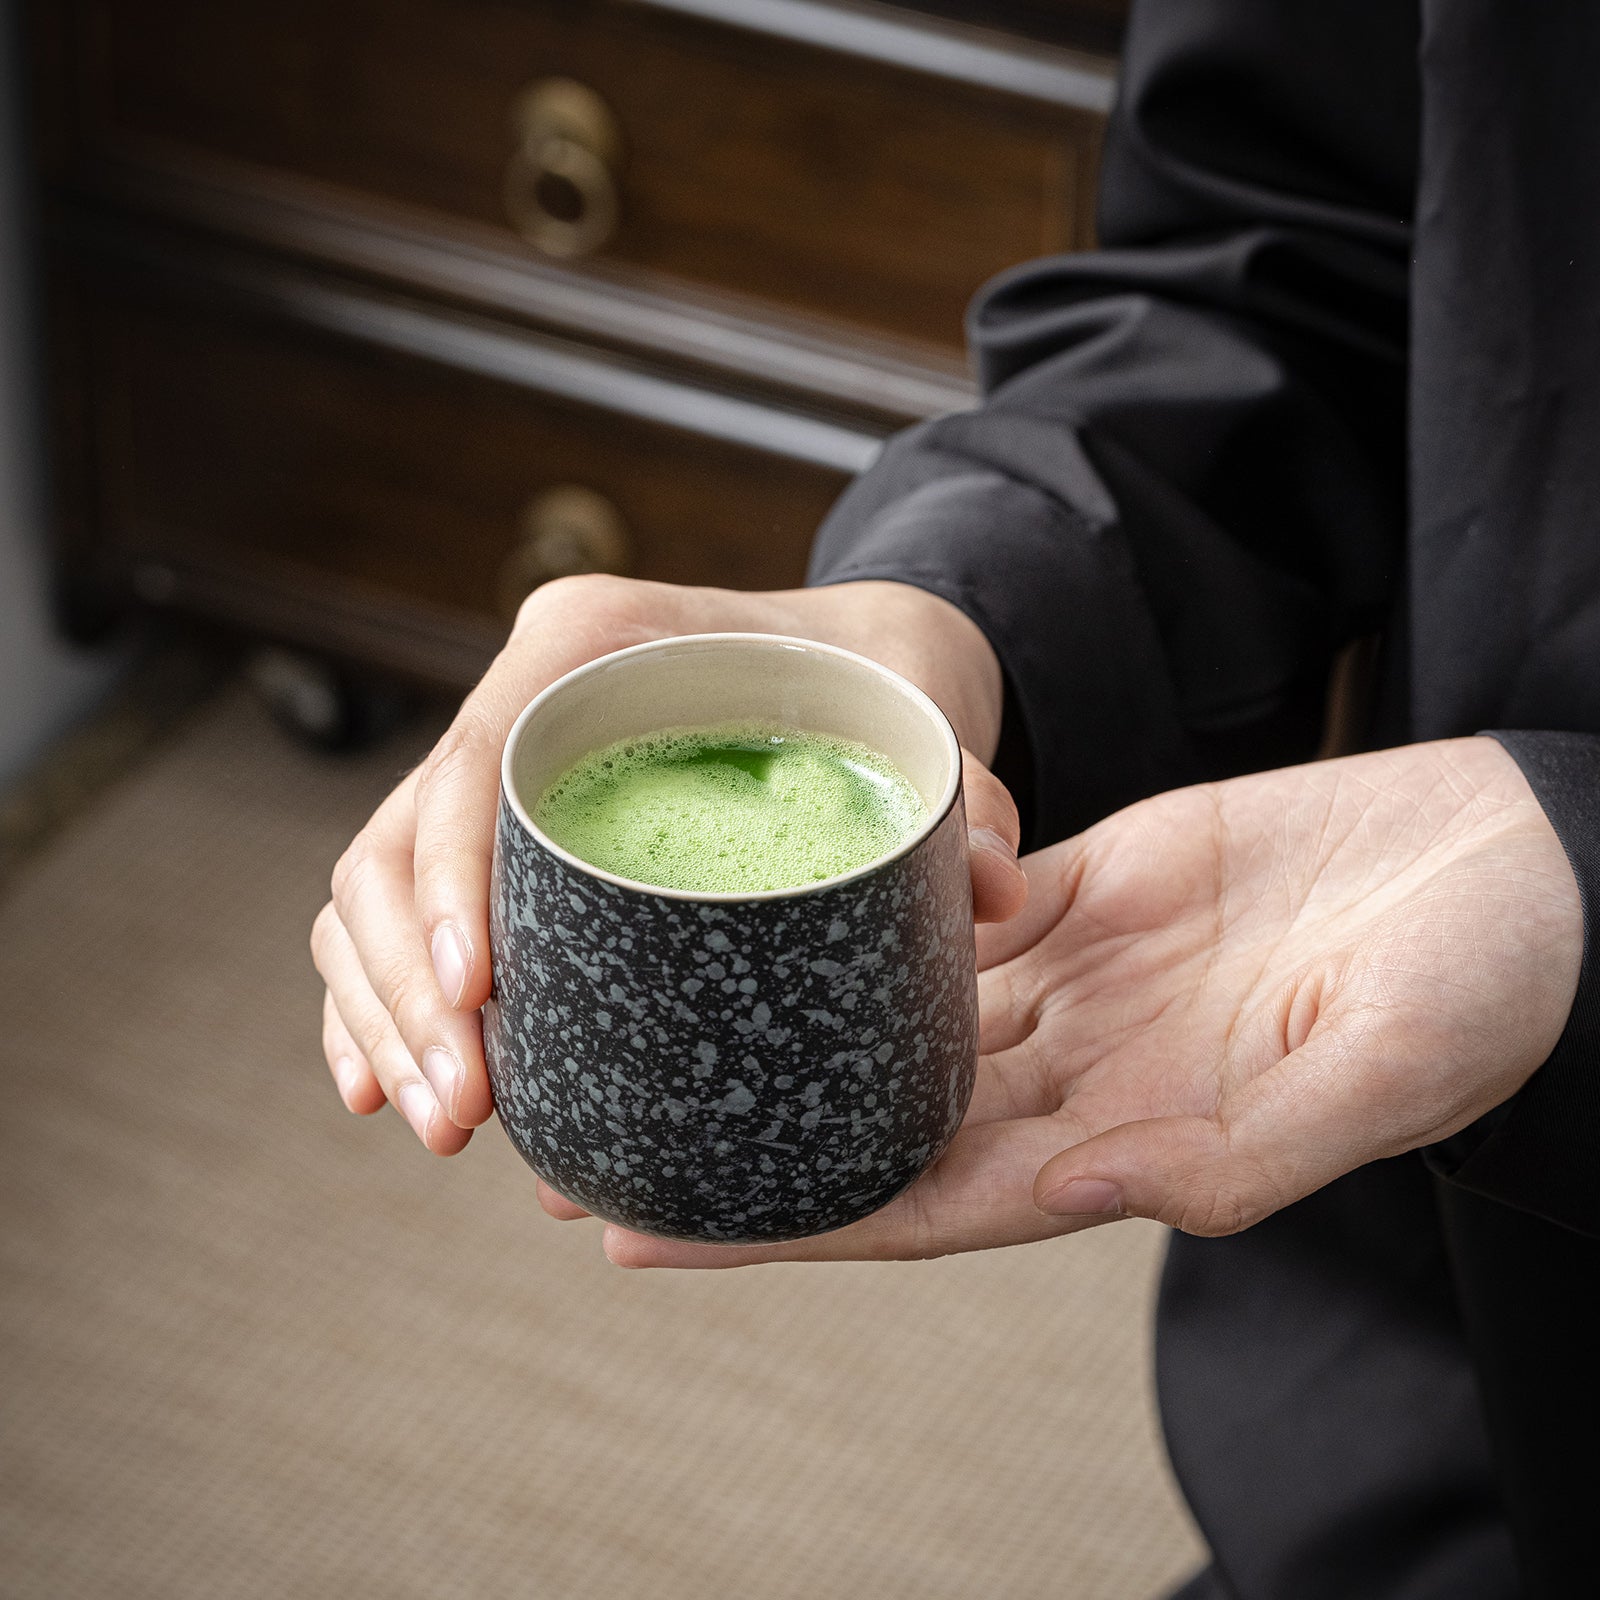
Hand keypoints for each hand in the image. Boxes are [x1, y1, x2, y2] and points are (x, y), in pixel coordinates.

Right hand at [310, 576, 1026, 1153]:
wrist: (843, 654)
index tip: (478, 998)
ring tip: (447, 1126)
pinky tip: (388, 1088)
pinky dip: (379, 1000)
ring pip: (371, 891)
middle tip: (468, 1112)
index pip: (477, 755)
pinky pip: (397, 915)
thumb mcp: (917, 709)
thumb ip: (964, 792)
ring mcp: (496, 767)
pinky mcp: (498, 835)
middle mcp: (521, 701)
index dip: (448, 878)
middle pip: (394, 843)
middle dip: (406, 988)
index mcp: (593, 645)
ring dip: (383, 1014)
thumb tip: (992, 896)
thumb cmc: (865, 673)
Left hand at [602, 736, 1581, 1266]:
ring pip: (891, 1014)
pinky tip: (779, 903)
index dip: (782, 1229)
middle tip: (591, 1132)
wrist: (1523, 868)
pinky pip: (950, 907)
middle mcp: (1083, 1072)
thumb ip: (1244, 1149)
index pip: (918, 1203)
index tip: (641, 1237)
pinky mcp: (1092, 889)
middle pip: (869, 1114)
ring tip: (654, 1014)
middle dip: (738, 1131)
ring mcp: (1081, 980)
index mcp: (1136, 1141)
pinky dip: (864, 911)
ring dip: (775, 1020)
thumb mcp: (1387, 1070)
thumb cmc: (1485, 984)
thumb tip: (1080, 1187)